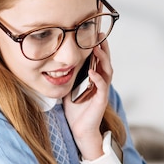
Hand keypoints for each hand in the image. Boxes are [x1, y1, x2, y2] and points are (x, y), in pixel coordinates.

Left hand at [63, 40, 112, 159]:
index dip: (98, 47)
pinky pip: (102, 86)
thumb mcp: (69, 88)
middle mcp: (100, 83)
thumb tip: (56, 62)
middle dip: (104, 48)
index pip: (98, 60)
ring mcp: (102, 91)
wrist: (80, 130)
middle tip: (100, 34)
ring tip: (98, 48)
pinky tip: (93, 71)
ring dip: (103, 59)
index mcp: (93, 79)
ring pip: (107, 71)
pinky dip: (97, 78)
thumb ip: (69, 75)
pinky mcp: (101, 100)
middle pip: (105, 61)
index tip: (94, 33)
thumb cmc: (75, 110)